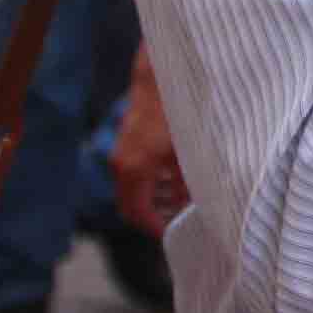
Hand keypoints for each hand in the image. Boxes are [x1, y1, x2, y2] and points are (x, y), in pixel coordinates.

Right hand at [112, 52, 187, 238]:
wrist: (161, 79)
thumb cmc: (179, 114)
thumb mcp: (189, 153)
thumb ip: (188, 183)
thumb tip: (192, 207)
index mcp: (135, 170)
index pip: (137, 213)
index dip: (154, 227)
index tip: (172, 233)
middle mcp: (122, 164)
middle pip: (129, 205)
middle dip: (151, 217)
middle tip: (174, 222)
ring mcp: (120, 153)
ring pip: (131, 189)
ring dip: (152, 199)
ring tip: (179, 202)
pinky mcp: (125, 142)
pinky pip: (132, 173)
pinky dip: (149, 182)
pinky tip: (173, 179)